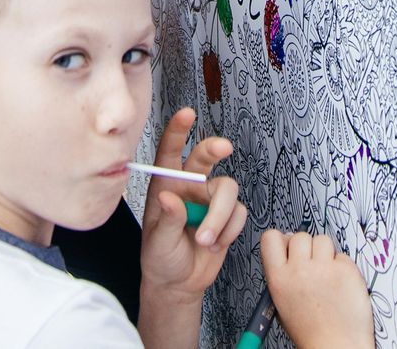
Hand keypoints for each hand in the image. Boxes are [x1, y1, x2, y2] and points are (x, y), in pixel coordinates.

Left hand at [139, 108, 245, 305]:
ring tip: (205, 240)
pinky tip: (214, 245)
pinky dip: (228, 231)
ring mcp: (210, 200)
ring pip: (228, 189)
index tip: (186, 114)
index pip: (170, 152)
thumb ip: (168, 220)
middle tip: (223, 147)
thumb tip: (169, 199)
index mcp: (165, 185)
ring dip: (219, 216)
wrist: (179, 283)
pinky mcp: (227, 216)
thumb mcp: (158, 242)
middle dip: (214, 148)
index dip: (178, 131)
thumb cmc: (160, 258)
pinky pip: (239, 214)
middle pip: (205, 156)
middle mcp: (189, 186)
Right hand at [261, 229, 373, 348]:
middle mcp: (299, 270)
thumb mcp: (282, 303)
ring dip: (325, 253)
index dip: (281, 240)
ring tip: (327, 274)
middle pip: (299, 236)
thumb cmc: (311, 331)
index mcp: (279, 278)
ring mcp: (324, 268)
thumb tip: (287, 248)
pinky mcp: (346, 270)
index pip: (271, 237)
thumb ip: (282, 273)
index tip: (288, 245)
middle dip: (306, 248)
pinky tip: (340, 284)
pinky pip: (342, 255)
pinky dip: (342, 266)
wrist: (336, 346)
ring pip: (322, 239)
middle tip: (312, 265)